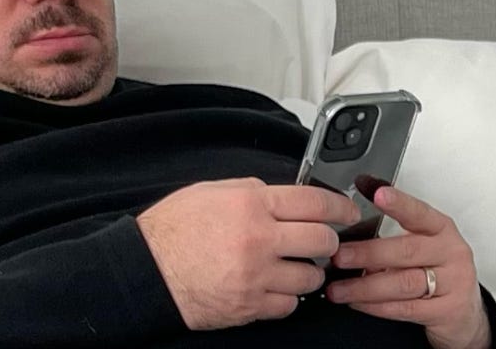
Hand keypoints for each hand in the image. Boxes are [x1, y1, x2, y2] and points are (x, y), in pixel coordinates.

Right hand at [136, 177, 359, 329]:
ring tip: (294, 265)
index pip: (314, 201)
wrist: (147, 270)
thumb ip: (251, 190)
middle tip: (321, 240)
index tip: (347, 210)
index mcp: (250, 204)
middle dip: (327, 240)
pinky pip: (290, 304)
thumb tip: (284, 196)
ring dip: (309, 271)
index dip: (339, 205)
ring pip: (311, 276)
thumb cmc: (173, 229)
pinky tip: (274, 285)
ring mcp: (257, 275)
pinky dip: (288, 296)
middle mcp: (259, 238)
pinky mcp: (251, 305)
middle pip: (323, 240)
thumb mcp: (210, 191)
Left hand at [326, 186, 490, 348]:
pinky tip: (356, 302)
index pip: (418, 212)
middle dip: (367, 253)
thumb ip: (390, 230)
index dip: (398, 203)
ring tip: (338, 287)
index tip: (376, 193)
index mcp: (441, 228)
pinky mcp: (447, 312)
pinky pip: (405, 309)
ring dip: (364, 286)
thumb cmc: (435, 267)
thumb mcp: (420, 241)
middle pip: (406, 250)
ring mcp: (453, 284)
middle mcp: (450, 253)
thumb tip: (346, 219)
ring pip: (403, 283)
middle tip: (339, 255)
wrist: (464, 310)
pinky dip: (376, 306)